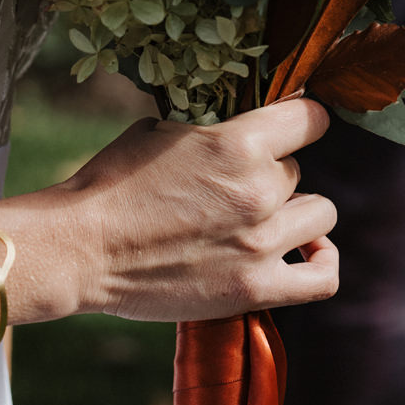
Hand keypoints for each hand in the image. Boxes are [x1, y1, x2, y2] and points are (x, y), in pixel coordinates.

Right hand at [65, 98, 337, 322]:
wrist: (82, 248)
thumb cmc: (113, 183)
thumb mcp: (161, 131)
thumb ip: (210, 130)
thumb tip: (238, 126)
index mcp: (238, 145)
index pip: (309, 119)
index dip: (303, 117)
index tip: (295, 121)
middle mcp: (259, 191)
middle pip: (297, 170)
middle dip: (269, 171)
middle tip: (232, 184)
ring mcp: (261, 243)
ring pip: (318, 214)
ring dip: (293, 211)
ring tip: (262, 215)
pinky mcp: (255, 288)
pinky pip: (322, 277)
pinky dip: (321, 260)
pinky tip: (307, 249)